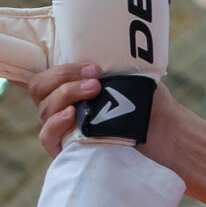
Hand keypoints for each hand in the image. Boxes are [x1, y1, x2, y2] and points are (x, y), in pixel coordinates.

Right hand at [34, 65, 188, 177]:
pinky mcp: (68, 150)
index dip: (61, 69)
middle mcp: (62, 107)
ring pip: (44, 110)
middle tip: (95, 80)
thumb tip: (93, 56)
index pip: (46, 75)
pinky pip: (47, 138)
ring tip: (94, 92)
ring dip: (66, 94)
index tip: (93, 68)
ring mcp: (63, 129)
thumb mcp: (126, 75)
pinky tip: (71, 115)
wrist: (165, 130)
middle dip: (63, 77)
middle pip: (39, 88)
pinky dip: (55, 124)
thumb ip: (106, 65)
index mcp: (69, 86)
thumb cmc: (145, 101)